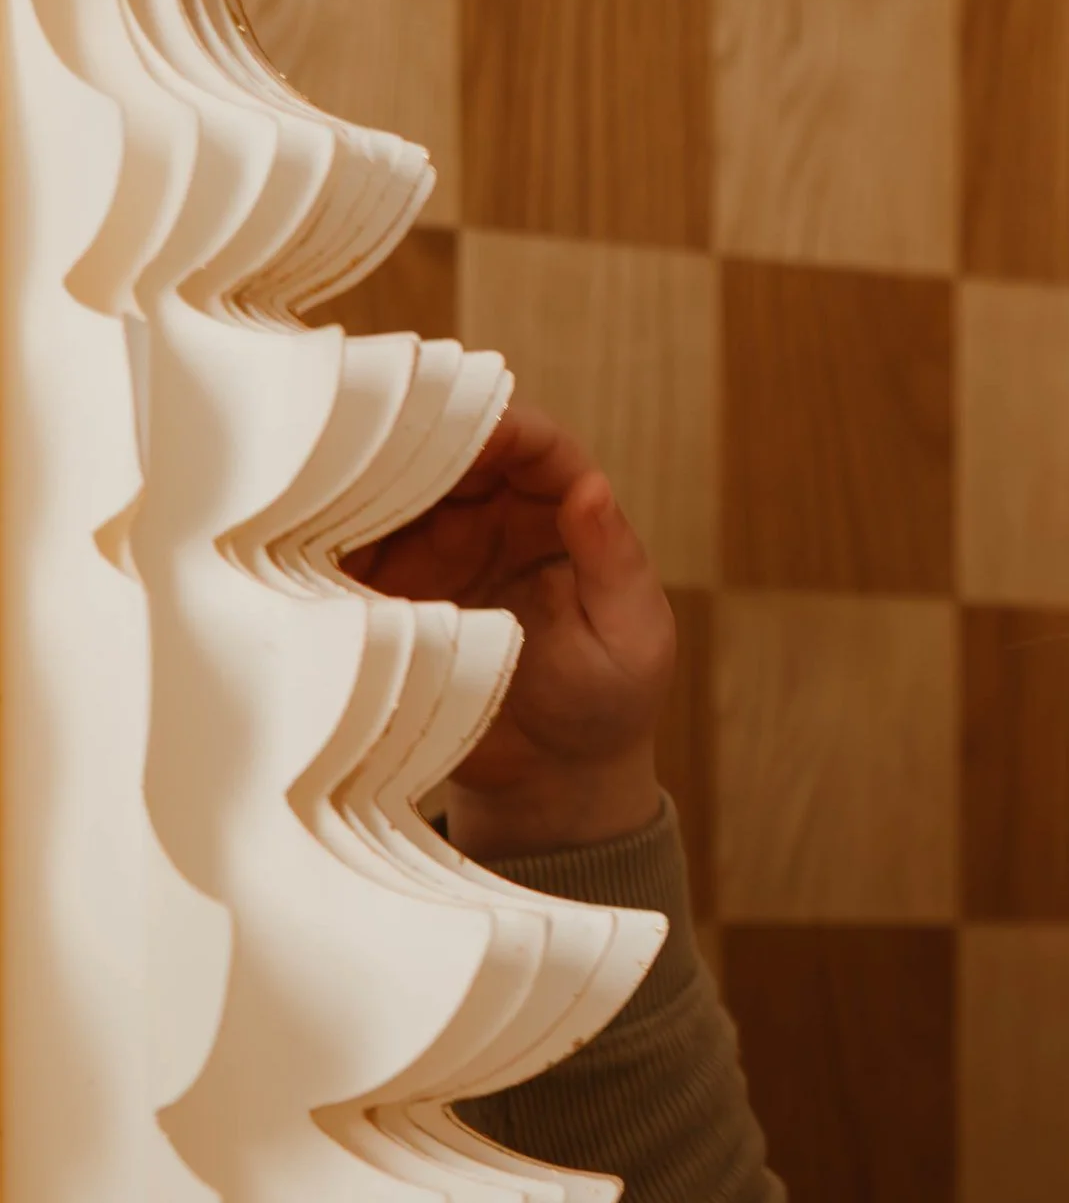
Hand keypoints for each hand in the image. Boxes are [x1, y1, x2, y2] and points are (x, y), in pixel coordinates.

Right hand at [351, 403, 673, 857]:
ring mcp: (430, 548)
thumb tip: (590, 487)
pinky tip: (303, 538)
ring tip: (322, 481)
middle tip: (365, 437)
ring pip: (386, 488)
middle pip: (442, 448)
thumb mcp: (631, 635)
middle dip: (407, 436)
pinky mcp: (387, 591)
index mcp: (553, 506)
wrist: (552, 780)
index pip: (527, 441)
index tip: (455, 422)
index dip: (493, 423)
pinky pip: (350, 551)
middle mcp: (487, 511)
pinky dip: (327, 539)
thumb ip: (613, 561)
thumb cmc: (609, 702)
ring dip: (356, 481)